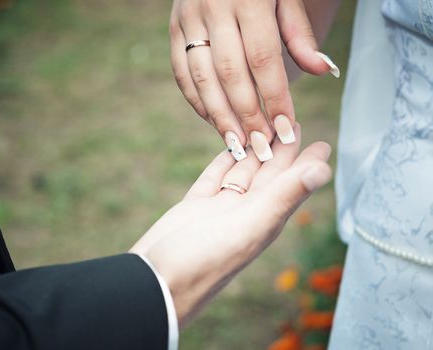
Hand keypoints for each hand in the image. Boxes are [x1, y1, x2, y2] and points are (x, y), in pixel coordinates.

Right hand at [130, 125, 331, 325]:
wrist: (154, 286)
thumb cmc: (200, 263)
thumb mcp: (247, 227)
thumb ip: (282, 198)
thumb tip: (323, 171)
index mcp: (262, 221)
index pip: (291, 185)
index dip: (306, 164)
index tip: (323, 143)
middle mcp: (244, 215)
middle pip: (267, 176)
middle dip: (280, 149)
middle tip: (289, 121)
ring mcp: (217, 211)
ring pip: (240, 174)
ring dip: (252, 151)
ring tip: (262, 126)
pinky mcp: (193, 209)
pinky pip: (213, 179)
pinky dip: (222, 162)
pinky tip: (230, 148)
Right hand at [169, 0, 339, 160]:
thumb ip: (299, 32)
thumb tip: (323, 70)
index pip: (263, 58)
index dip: (275, 97)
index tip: (286, 129)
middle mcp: (214, 9)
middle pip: (231, 74)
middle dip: (247, 115)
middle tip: (261, 147)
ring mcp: (188, 19)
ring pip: (202, 78)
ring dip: (219, 116)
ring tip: (237, 144)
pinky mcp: (174, 29)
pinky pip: (181, 73)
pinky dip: (197, 101)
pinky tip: (213, 121)